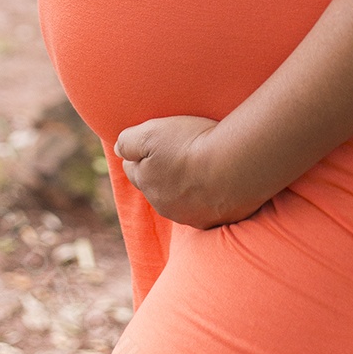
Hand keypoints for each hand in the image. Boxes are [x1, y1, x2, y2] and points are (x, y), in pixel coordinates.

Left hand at [114, 115, 264, 228]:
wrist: (233, 165)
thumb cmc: (191, 145)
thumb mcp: (150, 133)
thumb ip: (128, 141)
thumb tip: (120, 150)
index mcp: (147, 183)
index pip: (133, 169)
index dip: (141, 153)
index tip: (155, 142)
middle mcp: (164, 205)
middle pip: (157, 186)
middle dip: (163, 172)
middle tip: (180, 152)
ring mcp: (191, 216)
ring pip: (181, 199)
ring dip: (187, 186)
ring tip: (203, 166)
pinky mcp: (216, 220)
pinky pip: (207, 208)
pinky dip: (210, 196)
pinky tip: (220, 181)